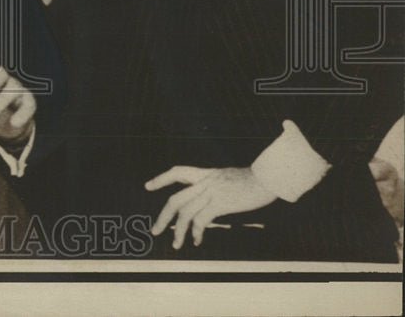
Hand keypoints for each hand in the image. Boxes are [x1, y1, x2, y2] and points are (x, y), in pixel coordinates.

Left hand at [145, 166, 277, 249]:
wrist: (269, 177)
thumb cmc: (255, 179)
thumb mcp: (229, 177)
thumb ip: (216, 184)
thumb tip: (211, 197)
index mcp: (206, 173)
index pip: (177, 172)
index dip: (161, 179)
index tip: (148, 186)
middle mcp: (205, 182)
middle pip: (176, 199)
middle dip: (163, 216)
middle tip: (155, 230)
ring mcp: (212, 192)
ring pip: (185, 212)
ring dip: (178, 231)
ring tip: (175, 244)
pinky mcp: (221, 203)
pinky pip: (201, 219)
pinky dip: (196, 232)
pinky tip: (196, 240)